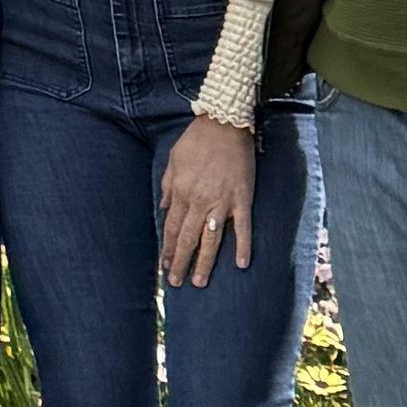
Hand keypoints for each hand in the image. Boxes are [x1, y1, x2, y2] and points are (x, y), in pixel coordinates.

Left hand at [153, 115, 255, 288]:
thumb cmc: (197, 140)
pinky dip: (243, 246)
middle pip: (188, 238)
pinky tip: (241, 264)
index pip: (172, 228)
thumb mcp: (173, 160)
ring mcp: (222, 202)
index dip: (168, 249)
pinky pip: (243, 228)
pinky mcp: (242, 199)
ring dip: (204, 262)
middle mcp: (199, 202)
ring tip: (199, 282)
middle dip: (180, 262)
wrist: (224, 124)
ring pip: (211, 239)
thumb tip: (164, 208)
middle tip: (175, 283)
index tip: (165, 265)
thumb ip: (168, 186)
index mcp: (181, 192)